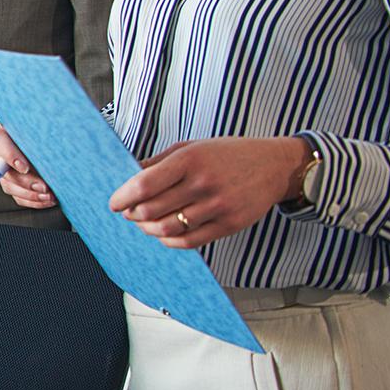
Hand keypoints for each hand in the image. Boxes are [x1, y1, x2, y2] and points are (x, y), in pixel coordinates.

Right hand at [0, 124, 54, 208]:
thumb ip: (40, 125)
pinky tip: (46, 200)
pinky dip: (33, 202)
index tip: (25, 167)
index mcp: (4, 136)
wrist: (44, 135)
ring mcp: (7, 172)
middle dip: (26, 183)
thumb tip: (50, 127)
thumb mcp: (38, 121)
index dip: (11, 157)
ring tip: (48, 196)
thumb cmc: (39, 127)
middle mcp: (1, 155)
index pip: (0, 144)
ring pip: (11, 188)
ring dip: (30, 195)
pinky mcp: (14, 185)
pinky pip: (19, 197)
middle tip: (43, 186)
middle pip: (6, 173)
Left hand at [109, 137, 311, 248]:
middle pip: (152, 209)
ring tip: (144, 223)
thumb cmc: (228, 154)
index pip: (144, 185)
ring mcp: (218, 206)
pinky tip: (164, 234)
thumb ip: (158, 162)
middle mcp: (203, 183)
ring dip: (148, 229)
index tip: (114, 203)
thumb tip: (126, 177)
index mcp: (190, 160)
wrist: (275, 166)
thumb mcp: (191, 147)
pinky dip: (169, 241)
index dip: (123, 197)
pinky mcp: (229, 224)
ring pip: (168, 228)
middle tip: (128, 213)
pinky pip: (189, 241)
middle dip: (133, 214)